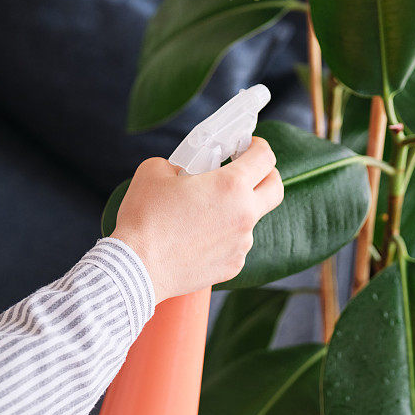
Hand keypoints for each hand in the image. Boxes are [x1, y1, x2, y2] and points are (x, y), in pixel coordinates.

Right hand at [111, 137, 282, 302]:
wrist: (138, 268)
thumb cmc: (144, 219)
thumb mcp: (155, 171)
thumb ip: (178, 164)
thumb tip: (183, 172)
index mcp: (231, 185)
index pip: (265, 158)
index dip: (259, 146)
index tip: (248, 146)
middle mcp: (245, 215)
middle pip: (276, 189)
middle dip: (268, 175)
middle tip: (249, 172)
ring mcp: (242, 244)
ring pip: (251, 219)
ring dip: (237, 210)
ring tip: (205, 213)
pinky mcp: (233, 266)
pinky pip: (236, 244)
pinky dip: (224, 237)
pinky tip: (199, 238)